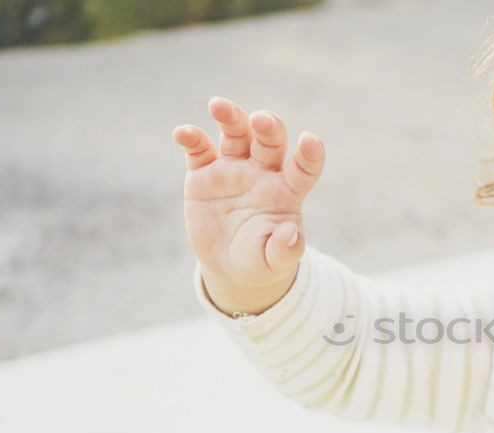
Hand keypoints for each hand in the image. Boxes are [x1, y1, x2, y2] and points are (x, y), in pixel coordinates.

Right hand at [171, 96, 325, 311]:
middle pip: (269, 140)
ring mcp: (233, 169)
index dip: (310, 153)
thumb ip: (285, 249)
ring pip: (235, 134)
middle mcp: (262, 172)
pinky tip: (183, 133)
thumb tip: (291, 233)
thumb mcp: (274, 262)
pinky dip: (191, 138)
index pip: (304, 167)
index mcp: (287, 191)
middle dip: (267, 127)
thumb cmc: (260, 261)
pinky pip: (198, 150)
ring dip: (230, 117)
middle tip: (261, 119)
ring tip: (219, 106)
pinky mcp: (204, 173)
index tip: (310, 141)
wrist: (229, 265)